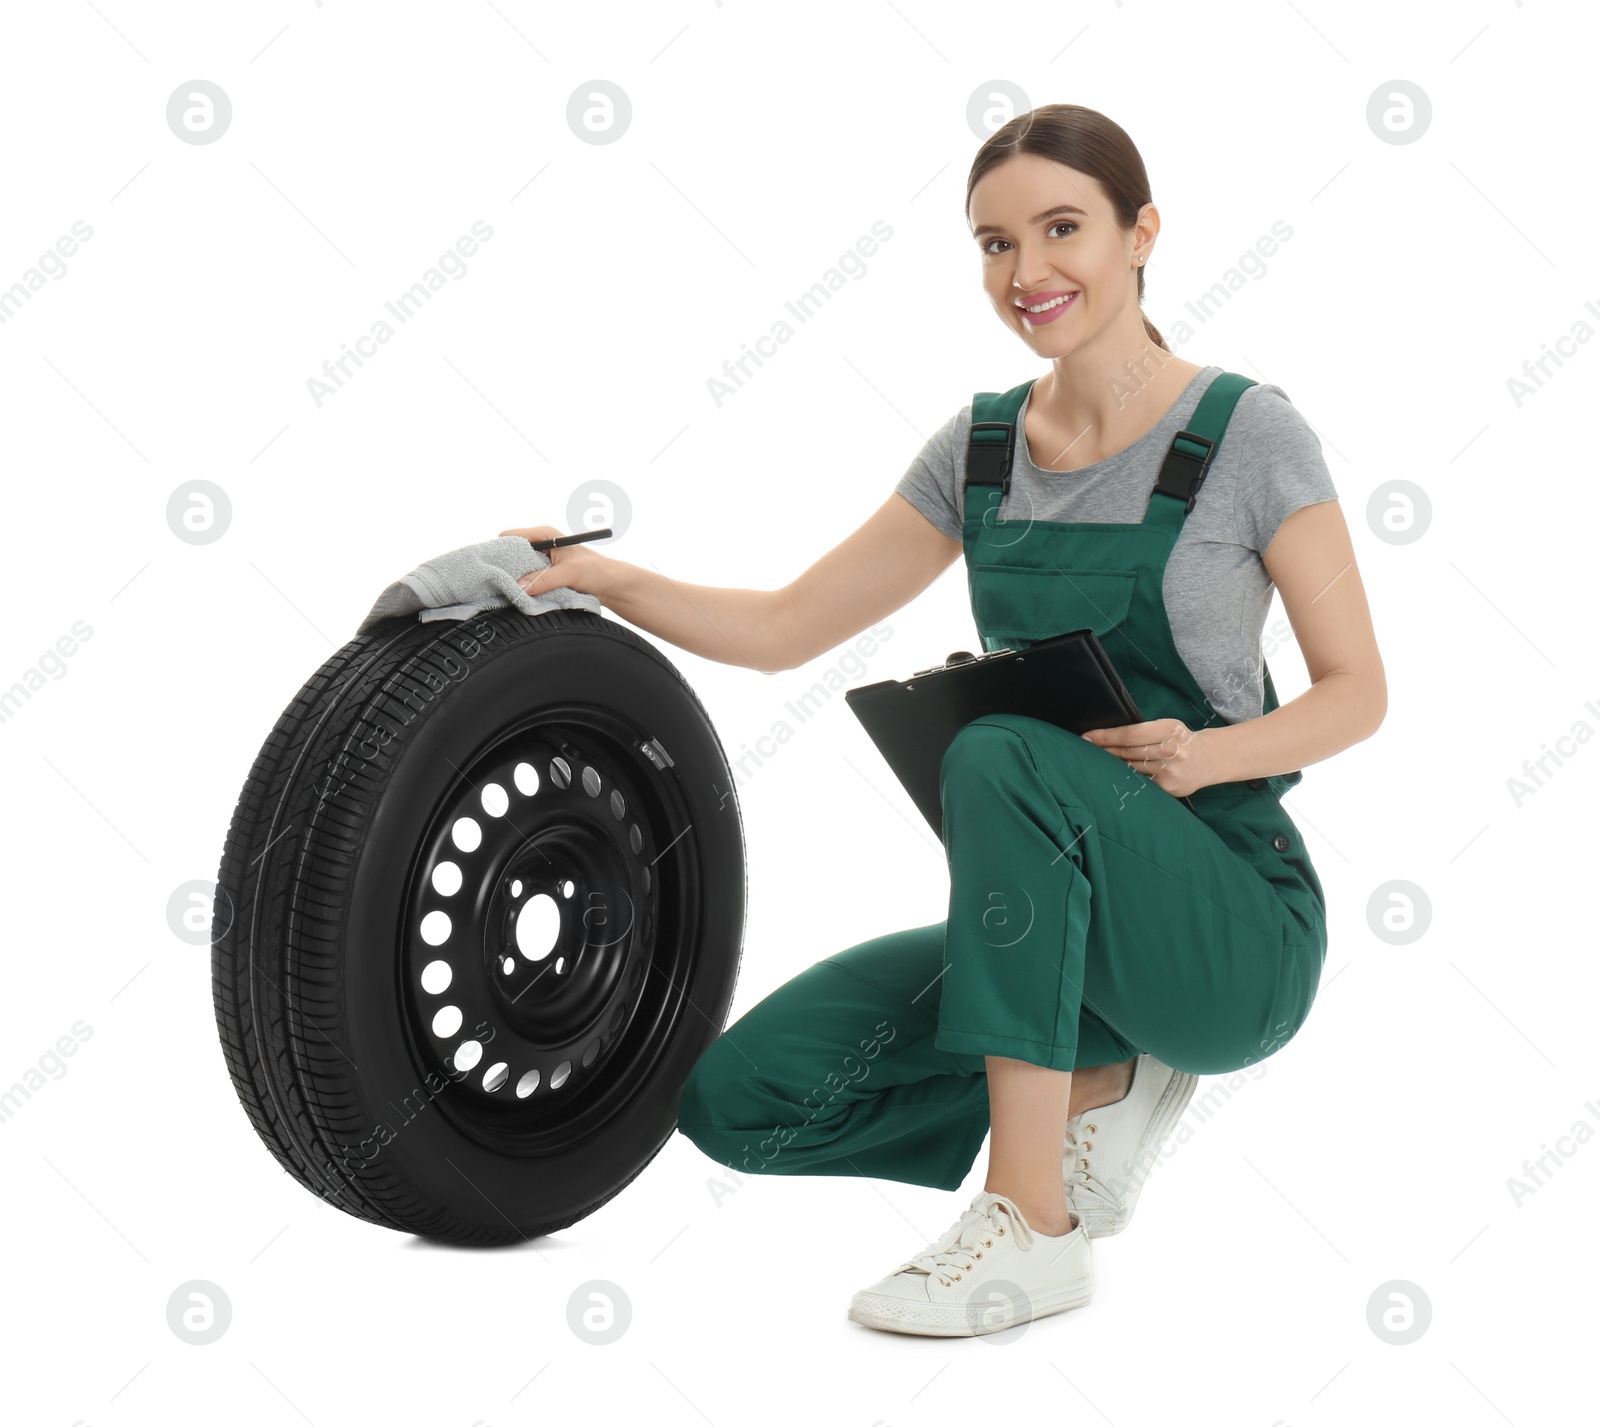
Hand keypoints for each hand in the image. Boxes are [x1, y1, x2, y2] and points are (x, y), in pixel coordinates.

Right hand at [498, 525, 616, 603]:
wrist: (610, 585)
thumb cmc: (595, 571)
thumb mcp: (569, 573)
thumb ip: (544, 579)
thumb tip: (519, 587)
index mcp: (544, 534)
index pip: (510, 536)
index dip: (501, 550)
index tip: (495, 568)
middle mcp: (540, 544)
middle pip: (510, 553)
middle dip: (506, 567)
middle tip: (501, 583)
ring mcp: (541, 560)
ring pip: (517, 568)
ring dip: (516, 579)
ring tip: (512, 590)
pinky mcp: (543, 573)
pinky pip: (526, 579)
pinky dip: (524, 586)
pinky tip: (523, 594)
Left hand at [1078, 718, 1217, 799]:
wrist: (1209, 759)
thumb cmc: (1180, 739)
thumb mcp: (1166, 726)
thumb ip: (1142, 731)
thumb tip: (1107, 737)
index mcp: (1170, 730)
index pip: (1129, 734)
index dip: (1105, 737)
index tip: (1087, 737)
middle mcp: (1171, 751)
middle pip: (1127, 752)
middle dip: (1103, 751)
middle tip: (1086, 749)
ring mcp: (1170, 773)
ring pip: (1130, 769)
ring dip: (1111, 765)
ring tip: (1097, 761)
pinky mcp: (1168, 789)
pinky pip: (1139, 782)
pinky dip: (1126, 778)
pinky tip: (1116, 775)